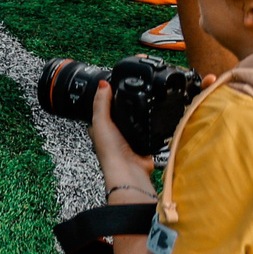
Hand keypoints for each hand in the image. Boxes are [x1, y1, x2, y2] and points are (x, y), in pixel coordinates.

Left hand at [89, 81, 156, 198]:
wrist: (130, 170)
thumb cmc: (110, 151)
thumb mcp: (101, 121)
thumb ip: (101, 103)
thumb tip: (103, 84)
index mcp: (99, 127)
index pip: (102, 107)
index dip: (106, 96)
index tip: (114, 84)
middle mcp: (113, 133)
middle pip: (120, 113)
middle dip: (125, 106)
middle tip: (132, 93)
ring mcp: (129, 138)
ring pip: (134, 121)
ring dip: (139, 115)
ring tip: (143, 103)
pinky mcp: (144, 143)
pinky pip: (148, 130)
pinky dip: (151, 125)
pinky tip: (153, 118)